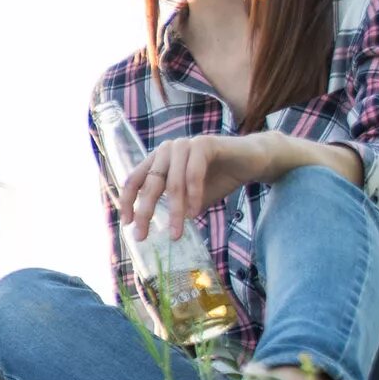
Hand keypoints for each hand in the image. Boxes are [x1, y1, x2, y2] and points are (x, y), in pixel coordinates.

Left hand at [122, 134, 263, 235]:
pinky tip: (195, 213)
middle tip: (142, 236)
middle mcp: (166, 150)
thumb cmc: (218, 179)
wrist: (251, 162)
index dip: (127, 202)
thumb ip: (172, 207)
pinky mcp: (204, 143)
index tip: (127, 224)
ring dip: (174, 211)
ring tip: (176, 233)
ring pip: (172, 183)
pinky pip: (194, 174)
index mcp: (158, 160)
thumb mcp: (189, 198)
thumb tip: (153, 231)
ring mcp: (184, 144)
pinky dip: (193, 196)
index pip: (134, 180)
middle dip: (145, 212)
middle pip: (150, 184)